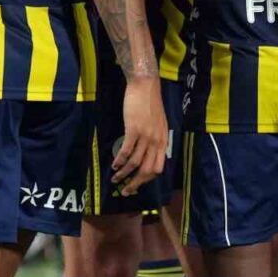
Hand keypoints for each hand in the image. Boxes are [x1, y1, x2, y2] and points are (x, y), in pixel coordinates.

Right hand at [112, 75, 167, 195]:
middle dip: (135, 184)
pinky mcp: (134, 129)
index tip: (137, 185)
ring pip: (135, 163)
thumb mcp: (158, 123)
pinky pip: (126, 151)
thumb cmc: (150, 103)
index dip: (146, 180)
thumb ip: (155, 138)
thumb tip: (148, 153)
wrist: (145, 85)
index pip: (158, 168)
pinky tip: (113, 164)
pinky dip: (119, 161)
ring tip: (115, 179)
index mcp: (163, 140)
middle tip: (125, 191)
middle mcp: (156, 141)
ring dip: (124, 174)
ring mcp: (146, 136)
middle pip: (147, 170)